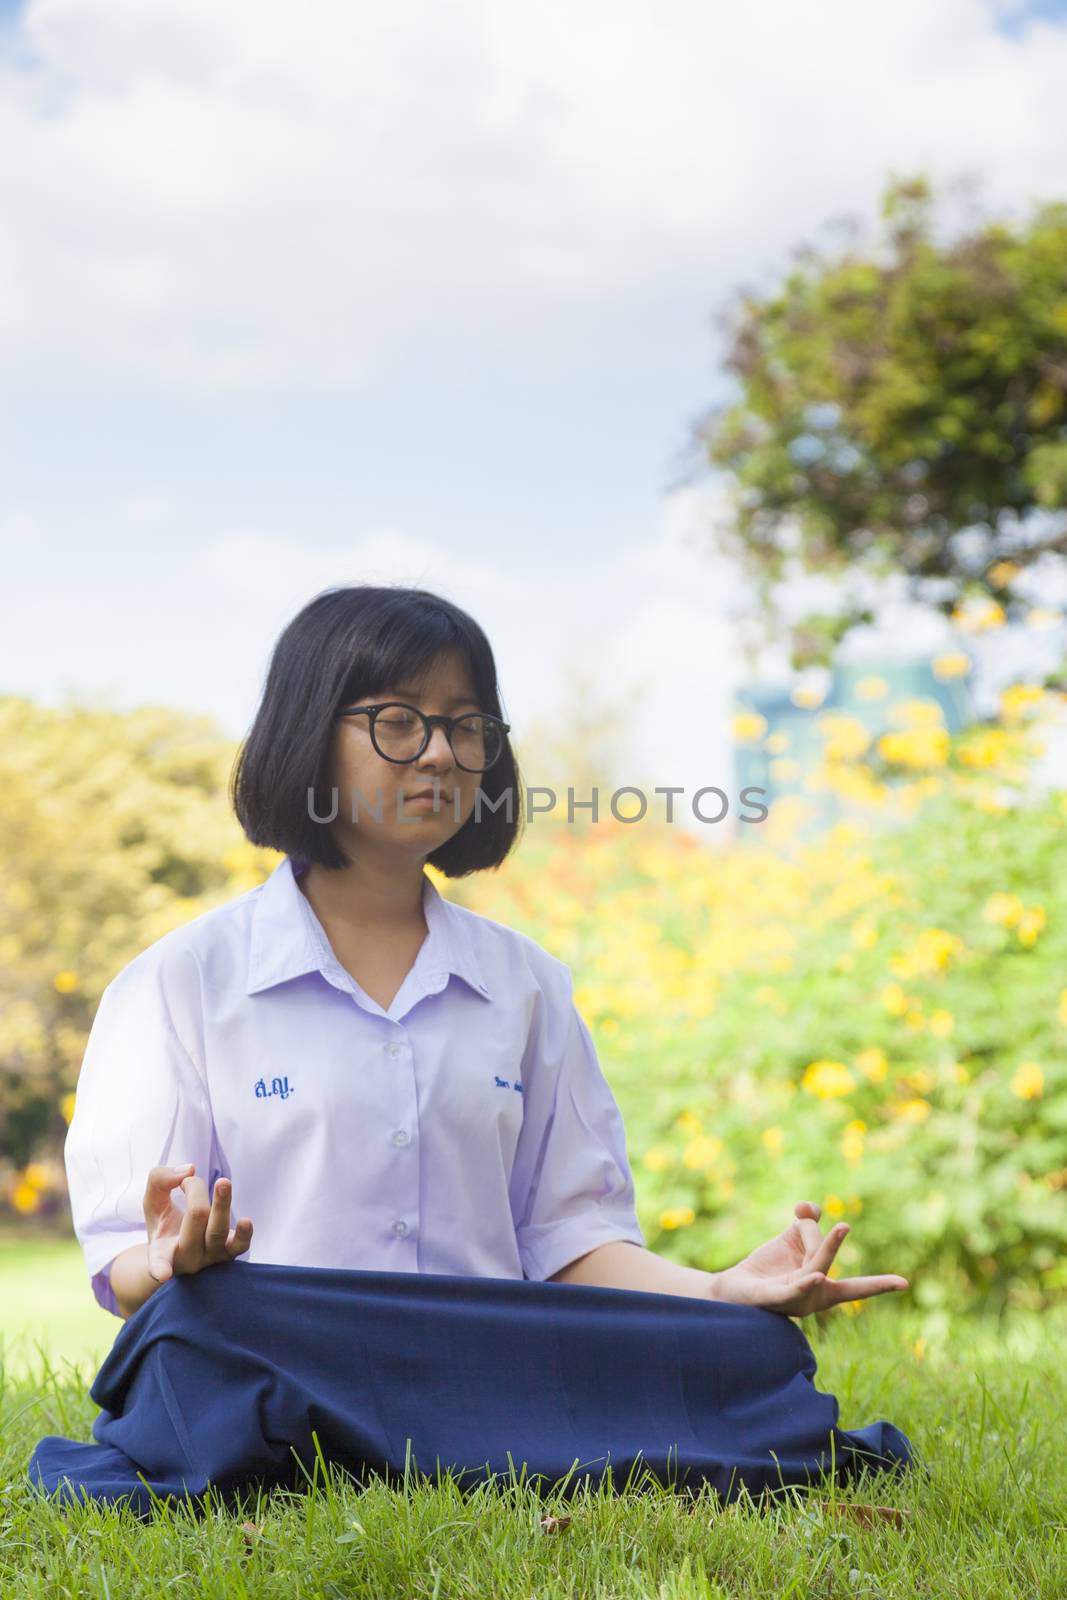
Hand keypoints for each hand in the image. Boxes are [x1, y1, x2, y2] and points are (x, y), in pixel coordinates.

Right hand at [142, 1164, 253, 1284]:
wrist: (185, 1247)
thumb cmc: (165, 1224)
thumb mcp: (153, 1202)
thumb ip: (160, 1180)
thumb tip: (190, 1170)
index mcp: (162, 1249)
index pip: (159, 1260)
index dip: (160, 1267)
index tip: (164, 1274)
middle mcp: (187, 1257)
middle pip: (195, 1220)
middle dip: (195, 1192)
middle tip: (189, 1180)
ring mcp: (211, 1257)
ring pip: (218, 1232)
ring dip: (222, 1205)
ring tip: (223, 1183)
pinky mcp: (230, 1253)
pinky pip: (240, 1246)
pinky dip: (244, 1235)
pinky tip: (247, 1222)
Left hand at [709, 1200, 908, 1317]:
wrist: (732, 1289)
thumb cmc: (767, 1267)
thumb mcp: (791, 1238)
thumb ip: (807, 1219)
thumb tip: (811, 1208)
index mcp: (821, 1286)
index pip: (855, 1288)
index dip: (879, 1284)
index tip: (905, 1283)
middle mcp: (812, 1297)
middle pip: (825, 1263)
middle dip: (834, 1244)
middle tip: (845, 1225)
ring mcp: (795, 1301)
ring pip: (812, 1268)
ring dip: (821, 1247)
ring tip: (839, 1227)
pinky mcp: (774, 1300)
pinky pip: (792, 1291)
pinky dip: (804, 1284)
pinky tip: (815, 1276)